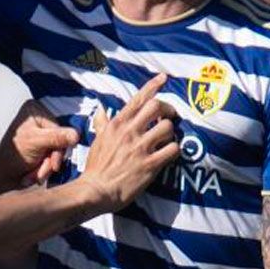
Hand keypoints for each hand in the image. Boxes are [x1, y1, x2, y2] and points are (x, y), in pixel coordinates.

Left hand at [0, 99, 79, 192]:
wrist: (1, 175)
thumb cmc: (12, 155)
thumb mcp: (35, 143)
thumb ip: (56, 138)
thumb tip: (76, 135)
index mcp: (36, 109)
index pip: (60, 129)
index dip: (58, 149)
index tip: (52, 164)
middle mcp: (41, 118)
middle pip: (61, 141)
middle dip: (51, 160)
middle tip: (39, 173)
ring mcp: (43, 133)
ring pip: (59, 152)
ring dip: (47, 167)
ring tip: (34, 175)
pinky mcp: (43, 147)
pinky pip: (54, 158)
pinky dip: (46, 169)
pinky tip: (34, 175)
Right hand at [77, 73, 179, 211]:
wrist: (96, 190)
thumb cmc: (95, 166)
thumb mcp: (97, 140)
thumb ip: (102, 124)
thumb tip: (101, 110)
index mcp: (117, 124)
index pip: (138, 99)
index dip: (152, 85)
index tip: (163, 77)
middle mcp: (129, 132)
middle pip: (157, 107)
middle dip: (168, 110)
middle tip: (170, 118)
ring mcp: (140, 148)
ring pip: (168, 128)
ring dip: (171, 133)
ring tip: (166, 140)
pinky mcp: (150, 164)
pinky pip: (172, 149)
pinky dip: (174, 150)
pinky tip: (168, 154)